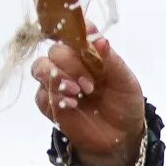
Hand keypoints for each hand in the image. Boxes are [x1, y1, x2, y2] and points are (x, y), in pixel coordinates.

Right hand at [32, 26, 145, 165]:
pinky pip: (41, 93)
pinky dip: (54, 96)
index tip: (82, 38)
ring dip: (57, 77)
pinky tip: (71, 104)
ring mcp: (57, 82)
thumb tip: (99, 39)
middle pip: (56, 51)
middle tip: (89, 85)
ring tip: (77, 92)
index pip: (74, 31)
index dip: (74, 29)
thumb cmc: (124, 103)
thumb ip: (111, 60)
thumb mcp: (125, 81)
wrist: (121, 136)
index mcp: (89, 52)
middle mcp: (70, 63)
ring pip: (41, 67)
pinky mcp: (50, 103)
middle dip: (71, 65)